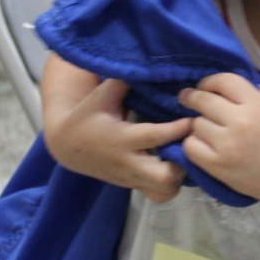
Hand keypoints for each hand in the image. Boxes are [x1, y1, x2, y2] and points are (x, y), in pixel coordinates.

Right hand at [42, 64, 191, 201]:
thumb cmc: (88, 114)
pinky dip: (171, 186)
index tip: (192, 118)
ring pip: (165, 191)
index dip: (177, 129)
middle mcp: (128, 162)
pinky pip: (159, 196)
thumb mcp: (103, 94)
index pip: (155, 136)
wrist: (67, 145)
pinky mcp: (133, 186)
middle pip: (164, 176)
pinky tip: (174, 167)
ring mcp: (131, 178)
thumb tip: (149, 63)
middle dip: (182, 162)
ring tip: (184, 156)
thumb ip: (125, 81)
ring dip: (180, 176)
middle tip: (190, 145)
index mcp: (121, 138)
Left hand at [180, 74, 259, 205]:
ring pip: (196, 123)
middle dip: (192, 98)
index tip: (203, 87)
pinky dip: (194, 143)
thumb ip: (255, 90)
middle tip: (188, 99)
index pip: (223, 81)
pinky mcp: (218, 165)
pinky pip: (190, 146)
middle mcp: (241, 122)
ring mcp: (228, 145)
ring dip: (199, 124)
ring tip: (207, 128)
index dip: (208, 81)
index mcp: (257, 104)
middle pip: (203, 100)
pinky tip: (203, 143)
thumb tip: (226, 83)